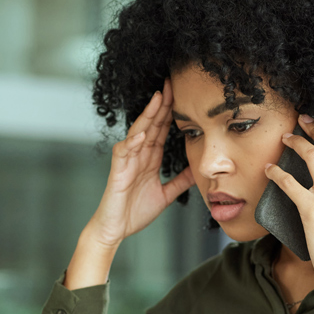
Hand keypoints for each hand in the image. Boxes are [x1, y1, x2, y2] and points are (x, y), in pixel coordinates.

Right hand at [87, 79, 195, 248]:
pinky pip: (124, 152)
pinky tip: (142, 133)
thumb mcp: (166, 195)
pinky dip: (132, 142)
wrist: (116, 230)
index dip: (171, 112)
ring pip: (138, 132)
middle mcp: (138, 155)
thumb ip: (179, 181)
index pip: (161, 129)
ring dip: (147, 115)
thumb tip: (197, 171)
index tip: (182, 95)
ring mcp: (127, 161)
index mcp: (149, 159)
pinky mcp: (117, 171)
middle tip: (171, 83)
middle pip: (151, 124)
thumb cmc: (134, 213)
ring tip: (158, 99)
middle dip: (161, 104)